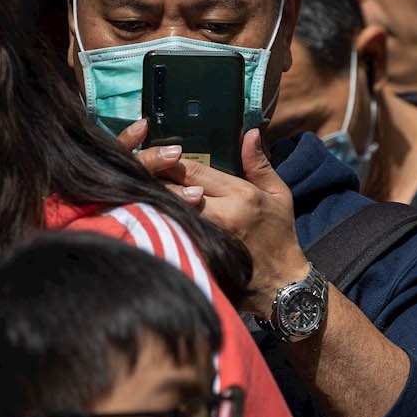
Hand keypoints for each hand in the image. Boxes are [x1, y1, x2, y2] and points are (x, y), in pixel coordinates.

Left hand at [129, 125, 307, 317]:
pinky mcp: (197, 255)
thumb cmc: (279, 235)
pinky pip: (169, 234)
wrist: (282, 284)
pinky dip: (155, 223)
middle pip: (172, 190)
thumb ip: (258, 163)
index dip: (169, 159)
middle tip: (135, 168)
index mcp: (240, 195)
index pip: (192, 170)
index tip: (157, 154)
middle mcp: (220, 215)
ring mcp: (206, 238)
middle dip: (152, 177)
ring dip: (149, 199)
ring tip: (134, 189)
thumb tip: (249, 133)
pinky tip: (143, 216)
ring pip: (167, 211)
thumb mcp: (278, 194)